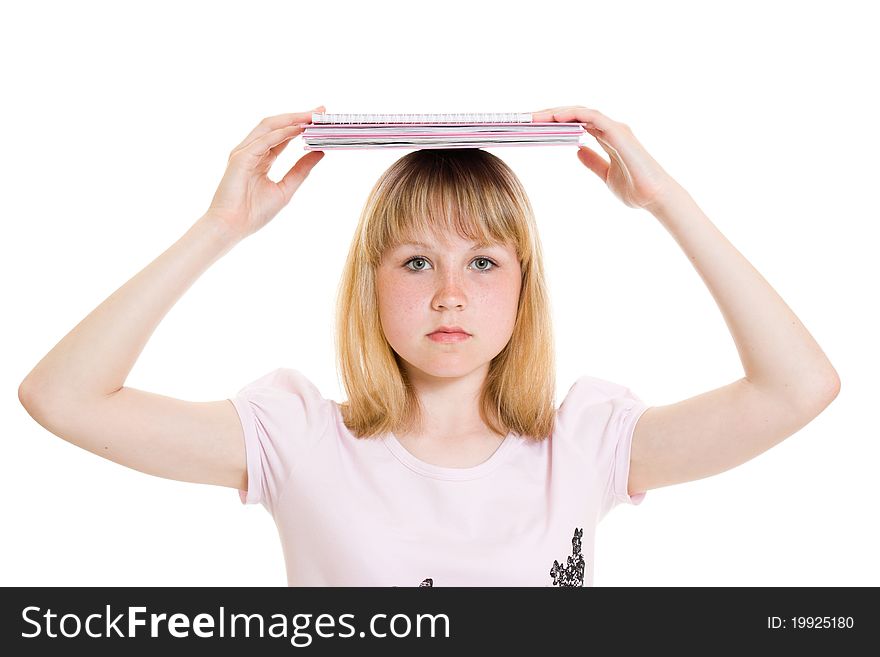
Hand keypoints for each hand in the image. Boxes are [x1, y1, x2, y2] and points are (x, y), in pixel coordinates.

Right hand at [206, 106, 325, 240]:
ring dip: (292, 119)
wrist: (232, 227)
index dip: (301, 125)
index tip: (320, 118)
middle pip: (276, 126)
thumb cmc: (254, 213)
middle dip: (298, 116)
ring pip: (269, 127)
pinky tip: (298, 129)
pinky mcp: (240, 157)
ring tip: (312, 116)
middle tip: (321, 110)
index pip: (283, 136)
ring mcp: (244, 152)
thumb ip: (301, 170)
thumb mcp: (286, 188)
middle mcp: (251, 151)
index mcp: (261, 159)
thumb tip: (320, 152)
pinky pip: (264, 140)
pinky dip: (282, 133)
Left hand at [532, 105, 680, 210]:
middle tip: (526, 119)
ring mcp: (615, 129)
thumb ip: (593, 162)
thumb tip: (578, 151)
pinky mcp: (619, 133)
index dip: (556, 122)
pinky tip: (556, 117)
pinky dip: (574, 114)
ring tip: (536, 116)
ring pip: (581, 112)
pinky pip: (593, 117)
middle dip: (551, 115)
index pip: (576, 123)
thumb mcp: (606, 175)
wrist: (655, 198)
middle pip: (575, 115)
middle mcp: (611, 129)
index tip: (534, 127)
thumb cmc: (636, 189)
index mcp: (607, 138)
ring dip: (557, 112)